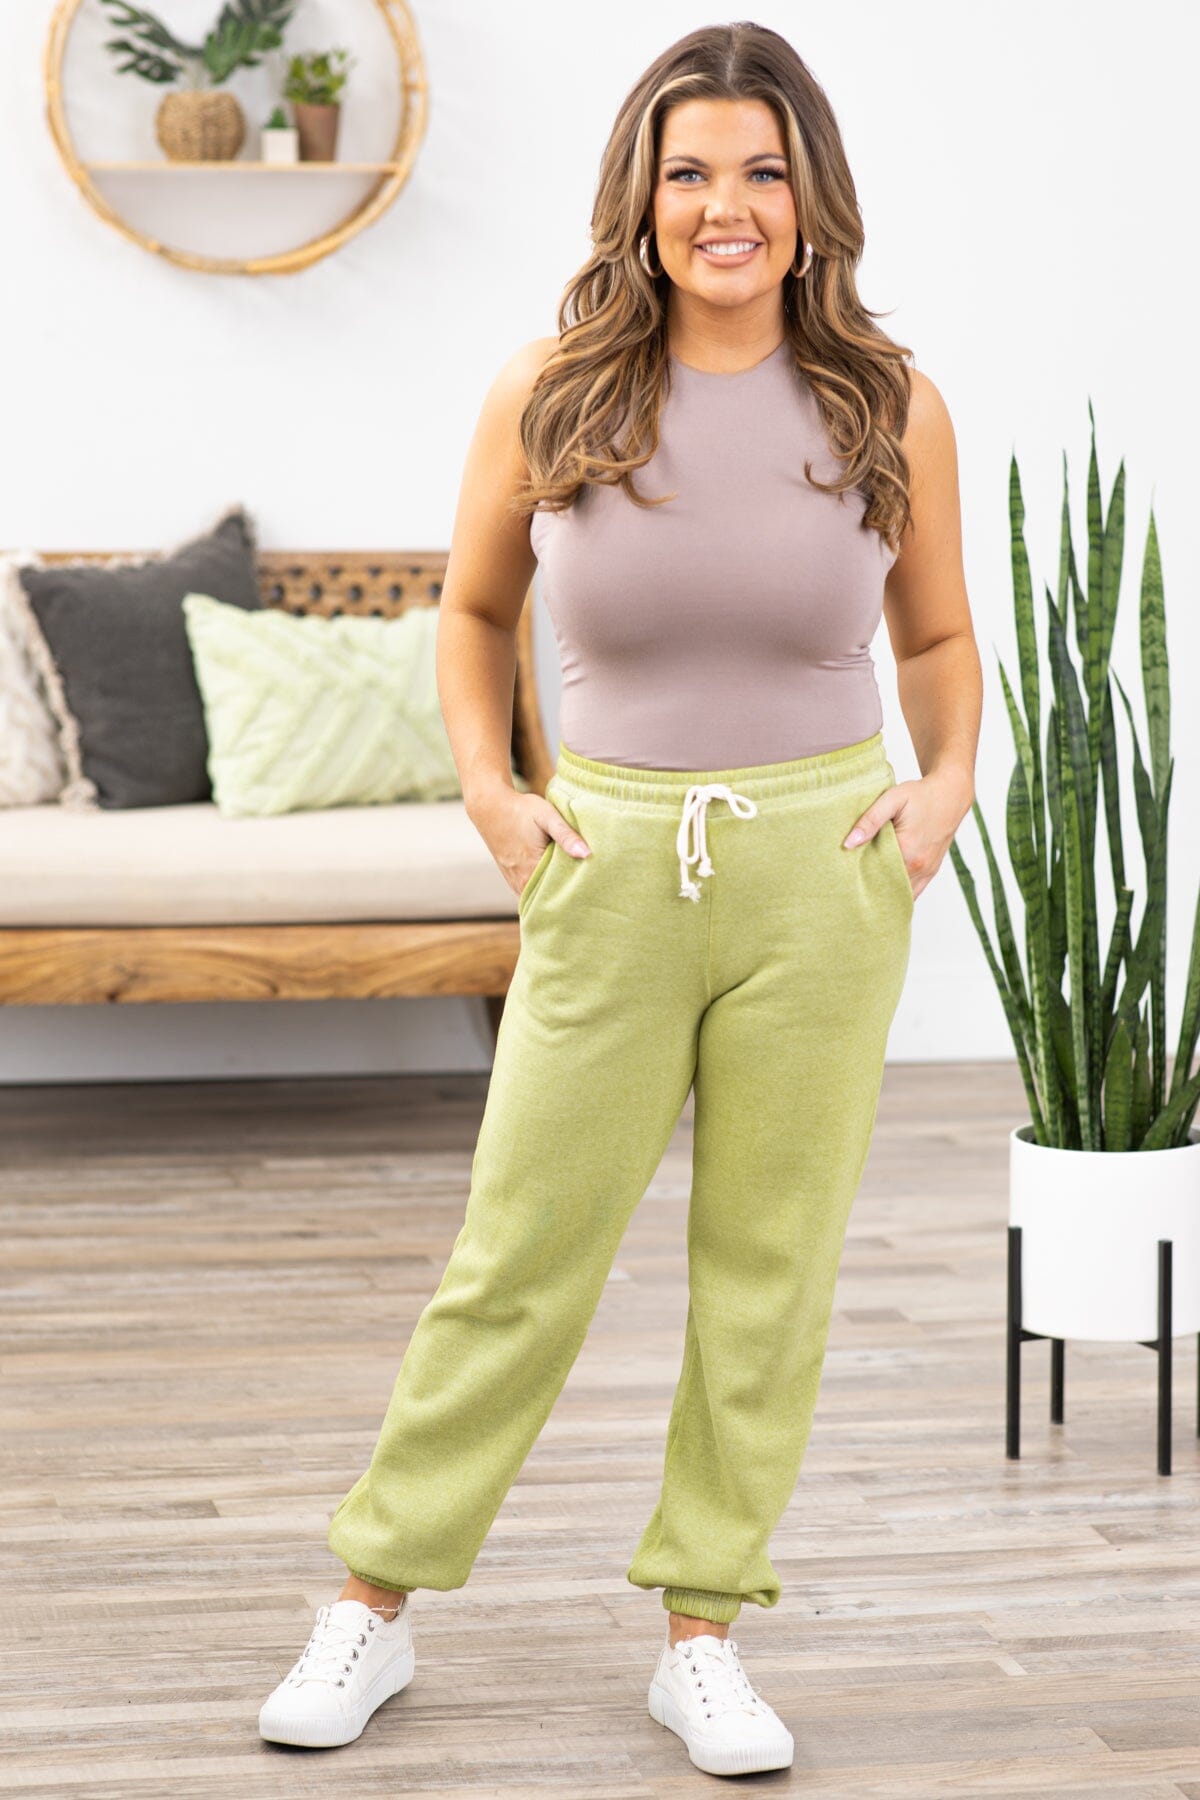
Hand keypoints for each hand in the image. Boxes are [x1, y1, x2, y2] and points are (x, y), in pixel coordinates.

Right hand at [476, 788, 590, 899]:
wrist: (490, 807)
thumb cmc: (521, 810)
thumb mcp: (547, 817)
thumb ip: (566, 835)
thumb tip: (587, 854)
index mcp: (532, 870)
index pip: (561, 893)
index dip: (578, 892)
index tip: (594, 890)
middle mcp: (522, 883)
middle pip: (551, 900)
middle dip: (569, 898)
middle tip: (590, 894)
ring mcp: (515, 884)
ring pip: (540, 899)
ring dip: (555, 897)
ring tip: (576, 892)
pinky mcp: (512, 880)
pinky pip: (531, 894)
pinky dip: (544, 892)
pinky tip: (557, 886)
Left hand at [841, 769, 971, 902]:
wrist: (951, 794)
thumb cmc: (921, 795)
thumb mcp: (892, 799)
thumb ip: (870, 821)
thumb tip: (849, 843)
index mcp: (907, 850)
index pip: (874, 873)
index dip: (858, 876)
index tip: (843, 876)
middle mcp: (919, 866)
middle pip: (887, 887)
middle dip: (869, 888)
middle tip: (849, 886)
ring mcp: (927, 871)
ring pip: (901, 893)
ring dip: (884, 893)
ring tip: (864, 891)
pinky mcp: (932, 870)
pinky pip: (914, 892)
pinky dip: (899, 893)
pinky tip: (884, 892)